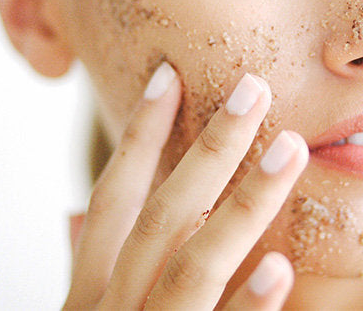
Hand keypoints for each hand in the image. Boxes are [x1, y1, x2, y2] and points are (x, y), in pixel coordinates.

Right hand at [63, 63, 308, 309]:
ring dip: (246, 203)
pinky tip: (280, 266)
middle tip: (254, 88)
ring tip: (291, 148)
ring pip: (194, 264)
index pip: (114, 199)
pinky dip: (249, 302)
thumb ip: (86, 267)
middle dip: (210, 148)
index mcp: (89, 290)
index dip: (140, 133)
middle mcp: (109, 307)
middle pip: (162, 215)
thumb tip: (70, 215)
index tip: (170, 75)